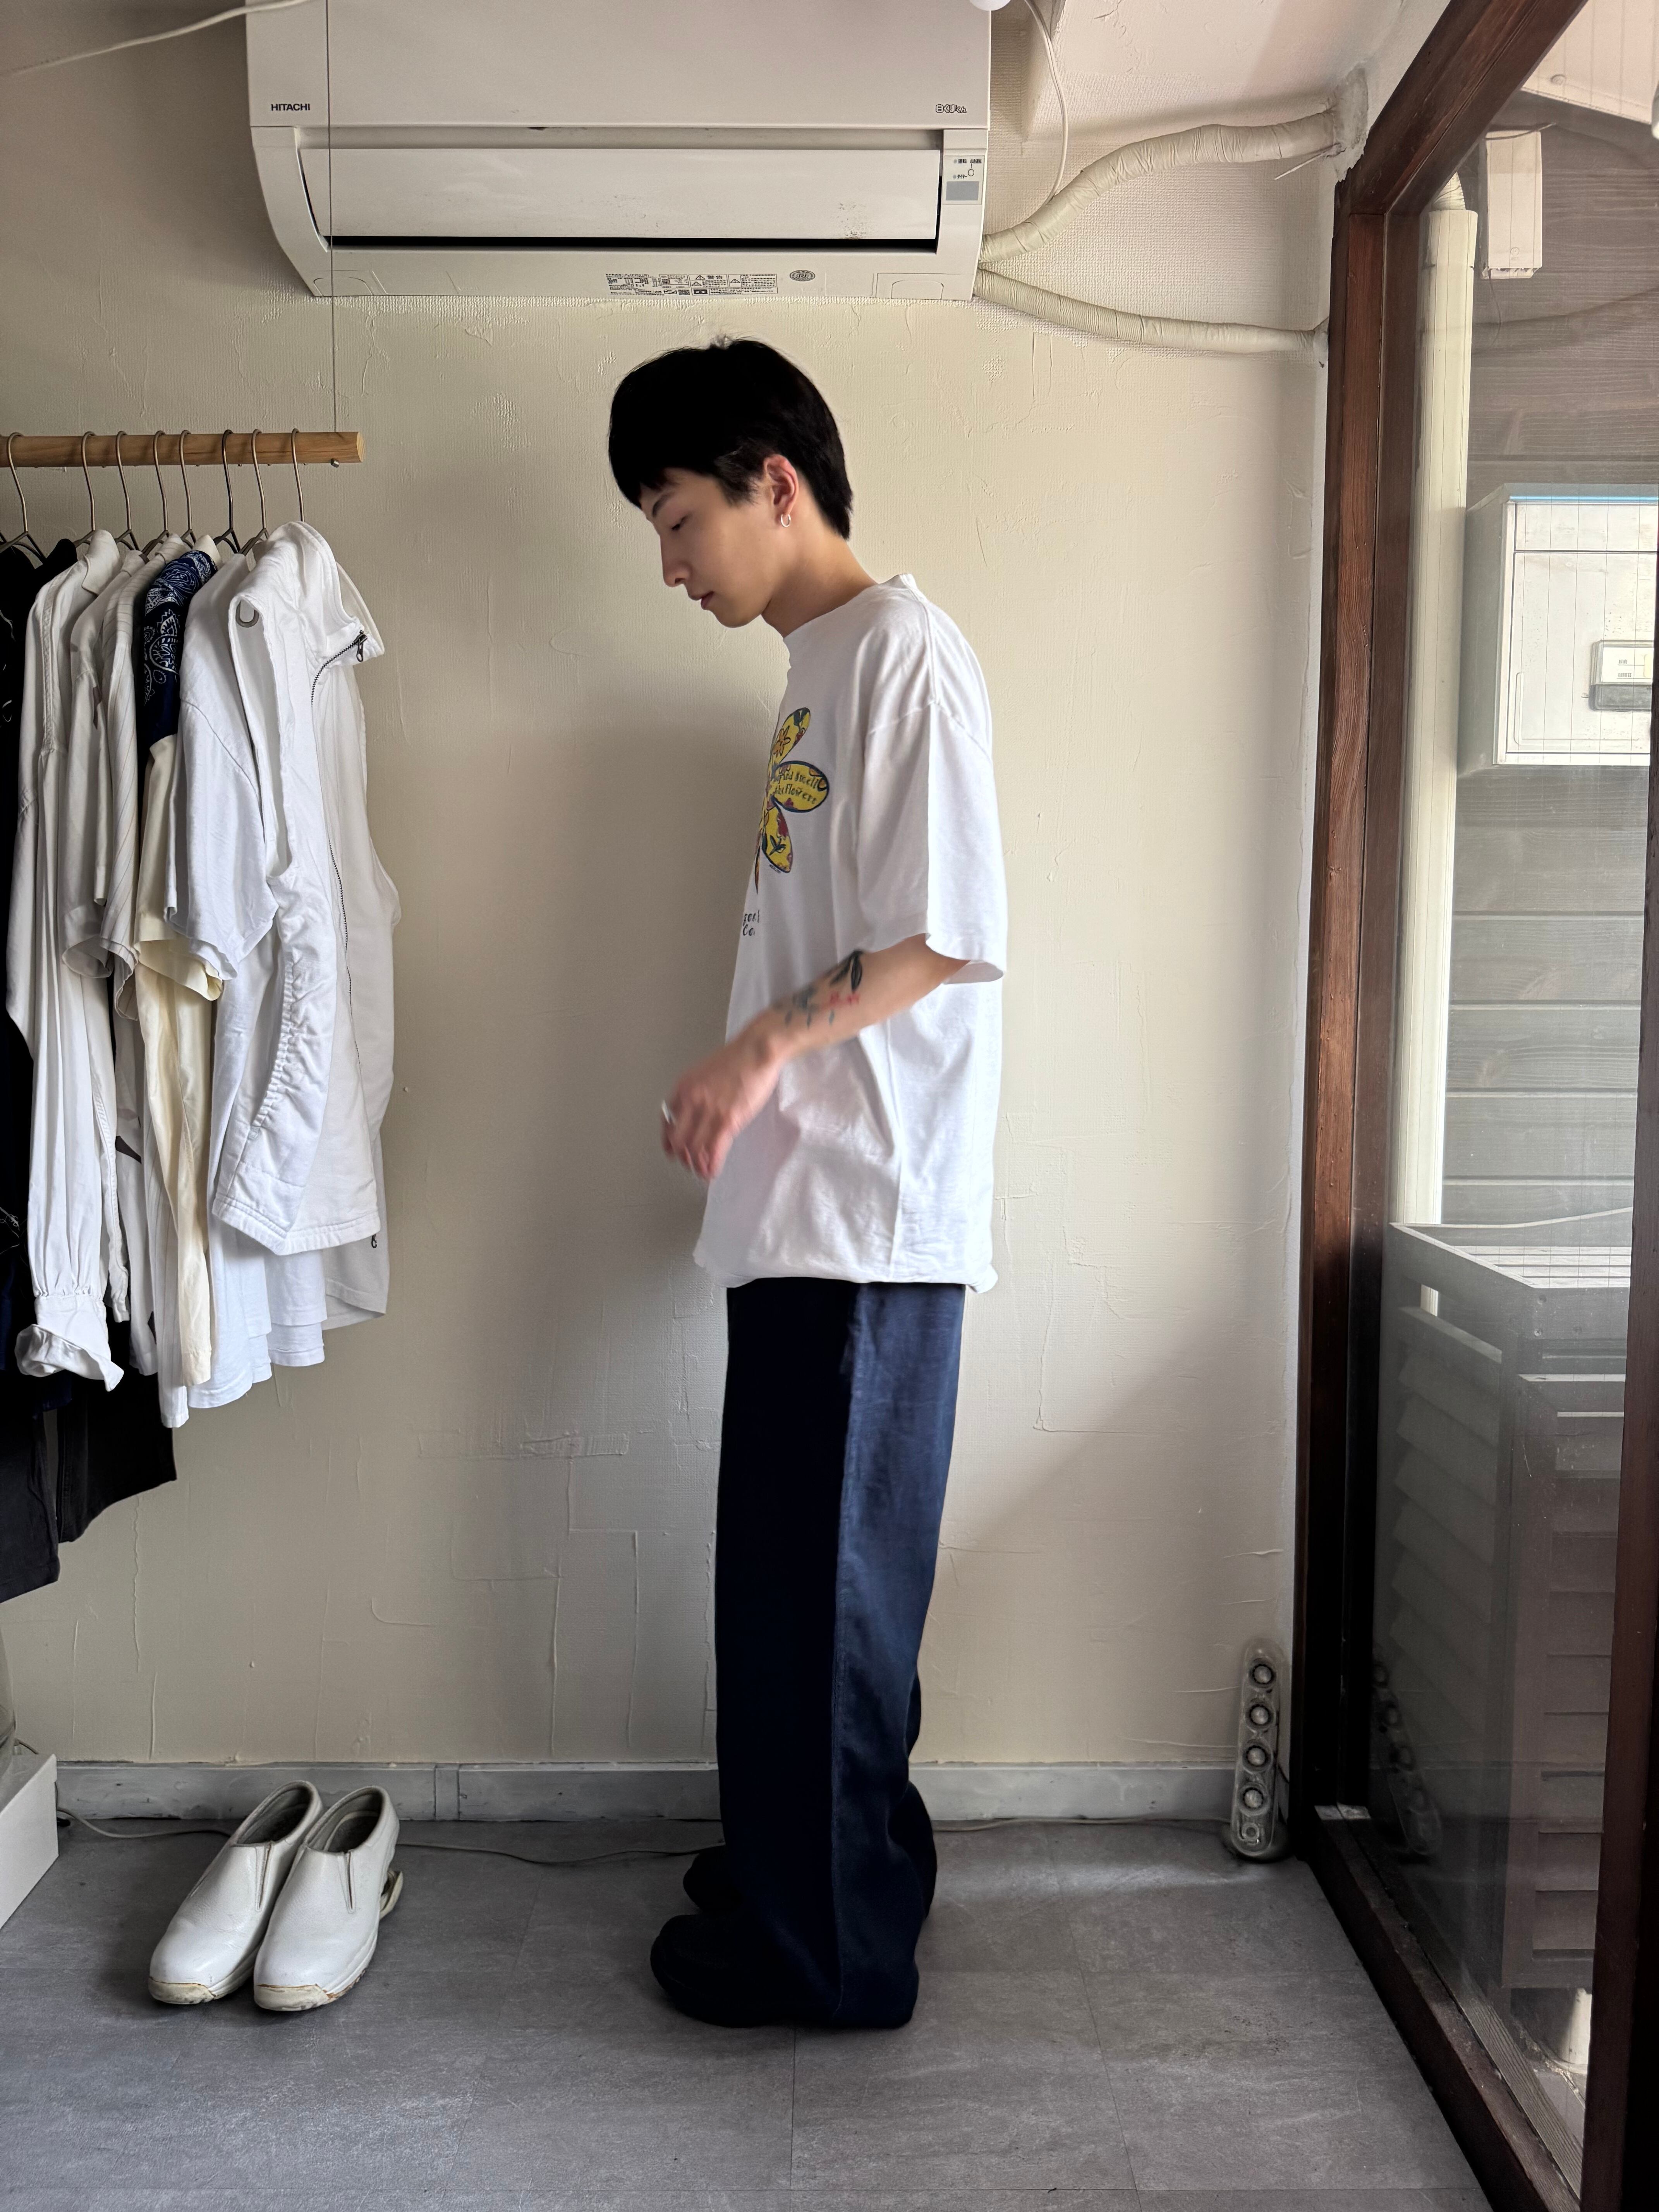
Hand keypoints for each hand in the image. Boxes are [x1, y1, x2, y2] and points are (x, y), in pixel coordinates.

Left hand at [661, 1029, 783, 1181]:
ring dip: (697, 1166)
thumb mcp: (704, 1073)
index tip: (672, 1150)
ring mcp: (708, 1111)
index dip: (669, 1141)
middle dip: (683, 1157)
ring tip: (702, 1172)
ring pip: (694, 1149)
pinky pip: (713, 1151)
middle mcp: (690, 1101)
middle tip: (689, 1164)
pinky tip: (712, 1172)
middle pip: (678, 1140)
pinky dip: (711, 1166)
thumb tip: (696, 1114)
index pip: (668, 1121)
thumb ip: (696, 1093)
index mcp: (683, 1088)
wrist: (756, 1051)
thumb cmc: (737, 1059)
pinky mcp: (727, 1120)